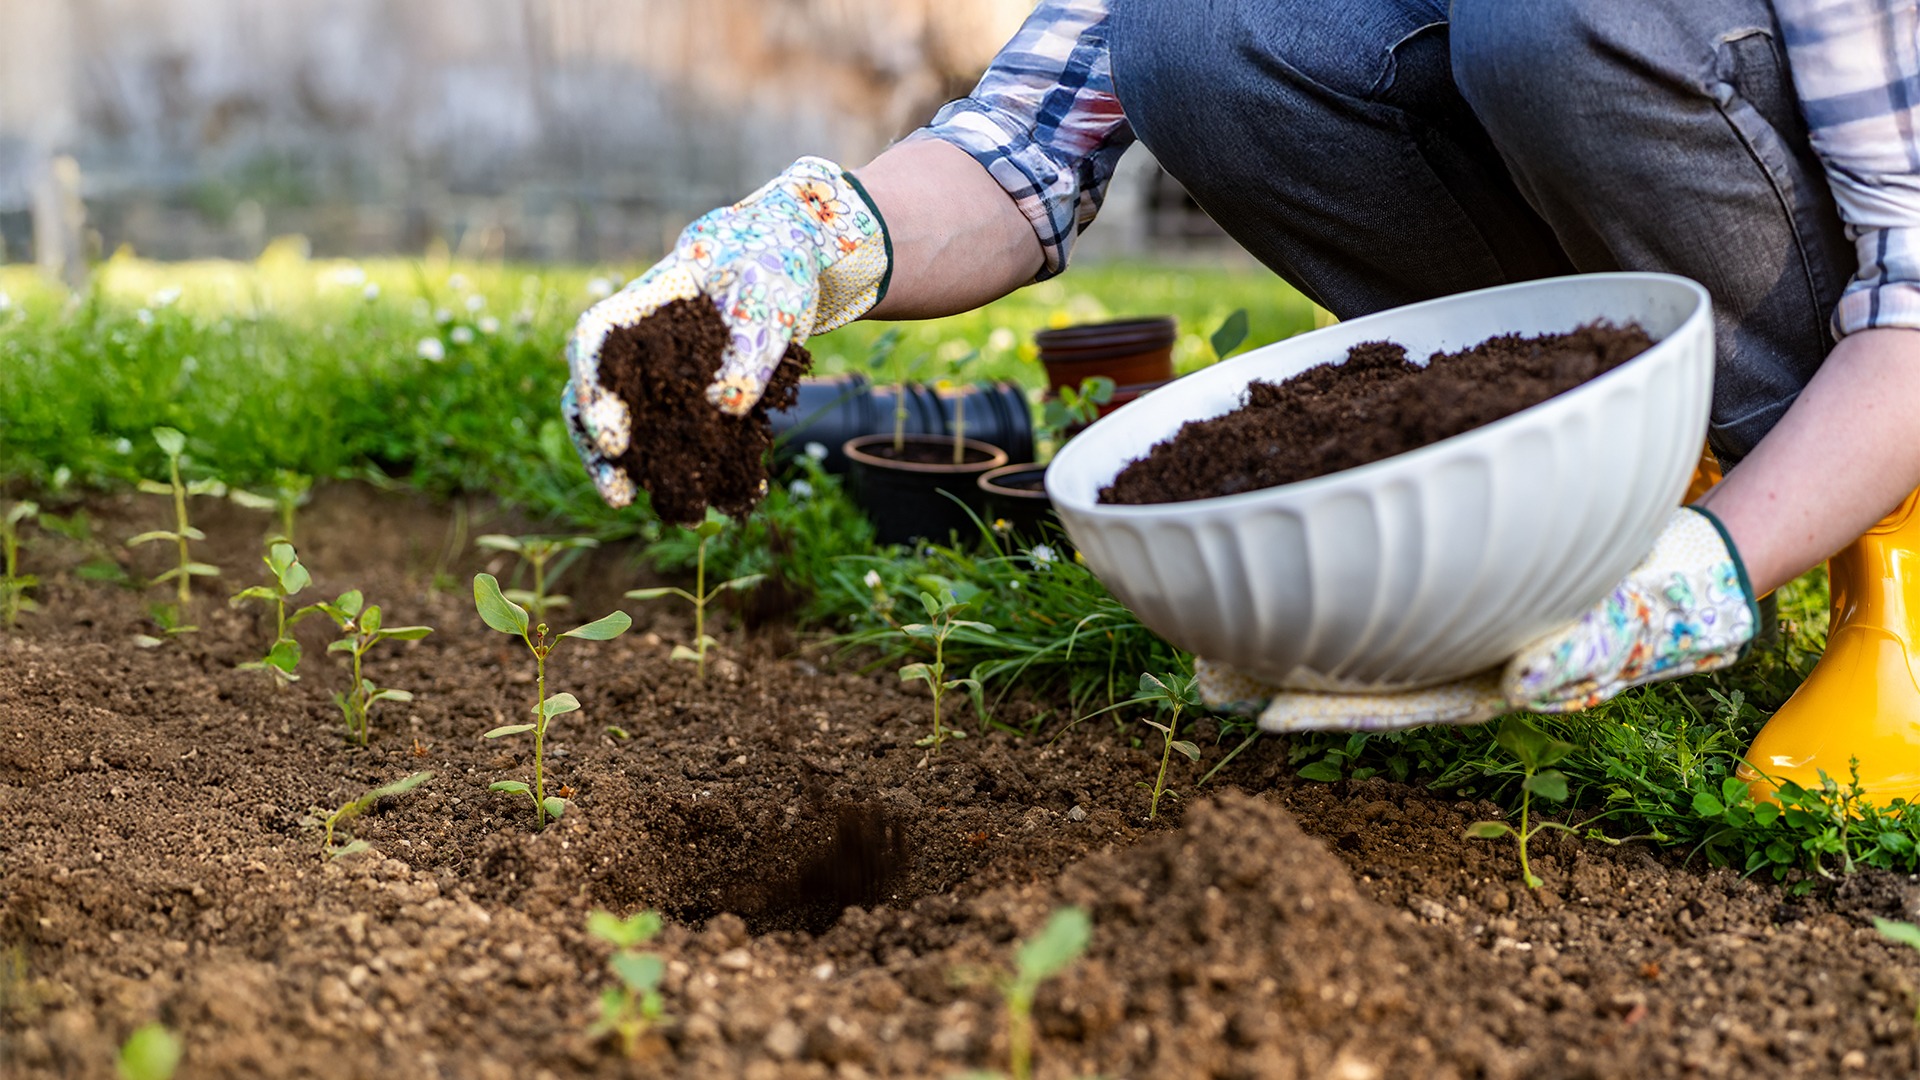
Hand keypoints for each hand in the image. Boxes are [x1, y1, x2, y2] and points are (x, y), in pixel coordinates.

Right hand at [561, 156, 889, 506]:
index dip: (594, 390)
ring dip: (645, 467)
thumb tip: (726, 407)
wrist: (791, 257)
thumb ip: (751, 348)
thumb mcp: (769, 293)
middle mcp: (643, 343)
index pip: (595, 343)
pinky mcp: (698, 394)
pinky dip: (701, 463)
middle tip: (619, 495)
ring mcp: (666, 371)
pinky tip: (723, 496)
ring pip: (636, 423)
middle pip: (599, 394)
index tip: (611, 436)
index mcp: (644, 303)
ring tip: (666, 508)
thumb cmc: (770, 260)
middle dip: (601, 448)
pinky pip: (688, 433)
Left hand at [1197, 506, 1759, 730]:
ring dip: (1283, 611)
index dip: (1321, 707)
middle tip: (1199, 672)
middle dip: (1275, 669)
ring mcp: (1440, 611)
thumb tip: (1519, 685)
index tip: (1255, 711)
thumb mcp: (1618, 637)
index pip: (1384, 702)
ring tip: (1205, 610)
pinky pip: (1376, 563)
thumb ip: (1573, 659)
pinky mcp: (1447, 565)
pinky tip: (1275, 526)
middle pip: (1345, 665)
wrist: (1675, 567)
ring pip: (1349, 614)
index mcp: (1475, 682)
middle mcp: (1443, 650)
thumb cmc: (1646, 608)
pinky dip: (1327, 549)